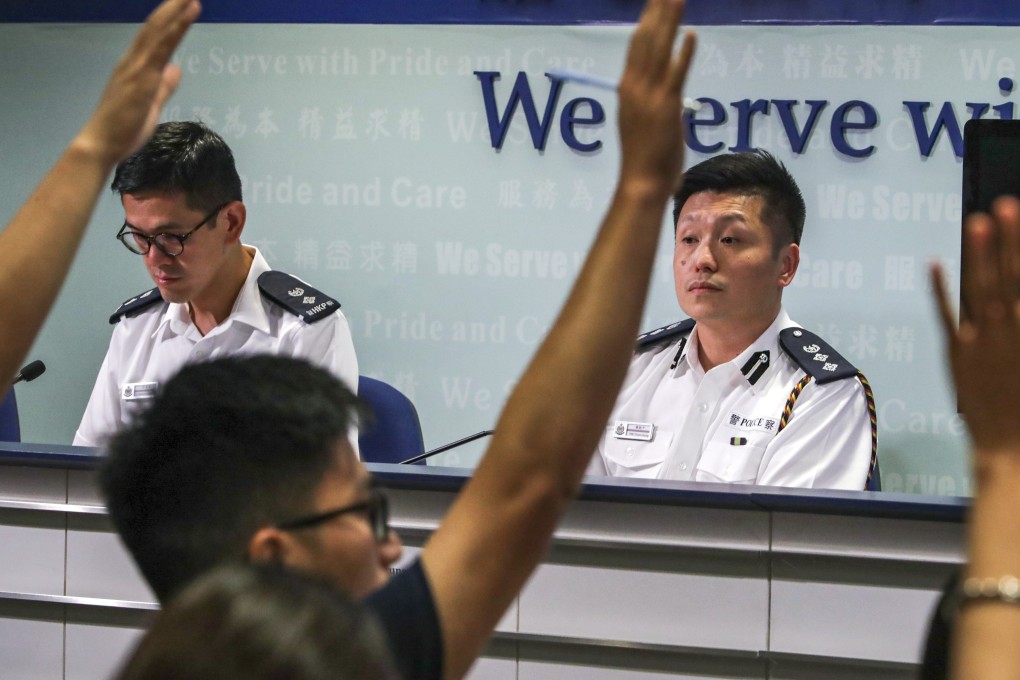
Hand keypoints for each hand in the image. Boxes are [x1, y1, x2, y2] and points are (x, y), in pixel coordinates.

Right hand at [74, 0, 200, 166]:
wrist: (102, 143)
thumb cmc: (124, 129)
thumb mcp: (151, 104)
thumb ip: (164, 86)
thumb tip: (176, 69)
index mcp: (134, 67)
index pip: (154, 38)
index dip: (169, 21)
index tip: (184, 5)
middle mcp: (132, 61)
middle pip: (155, 28)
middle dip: (172, 8)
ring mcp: (136, 67)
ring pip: (157, 33)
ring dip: (175, 13)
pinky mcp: (141, 77)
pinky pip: (160, 49)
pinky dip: (174, 31)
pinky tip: (185, 18)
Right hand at [617, 0, 695, 198]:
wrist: (641, 182)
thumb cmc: (645, 158)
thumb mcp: (644, 122)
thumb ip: (653, 102)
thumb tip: (670, 94)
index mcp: (627, 88)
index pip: (637, 46)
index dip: (647, 21)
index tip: (655, 2)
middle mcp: (634, 86)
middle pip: (645, 39)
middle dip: (656, 12)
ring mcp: (650, 95)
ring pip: (658, 50)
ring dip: (668, 22)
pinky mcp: (667, 106)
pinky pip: (676, 73)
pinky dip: (683, 53)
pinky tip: (690, 33)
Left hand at [932, 196, 1019, 457]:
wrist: (1011, 447)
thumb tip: (1016, 299)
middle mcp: (1011, 330)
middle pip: (1010, 278)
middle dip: (1008, 242)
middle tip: (1004, 207)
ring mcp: (982, 340)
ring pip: (980, 290)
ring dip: (979, 255)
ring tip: (977, 222)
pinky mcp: (957, 353)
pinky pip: (947, 316)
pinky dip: (941, 290)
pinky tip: (936, 263)